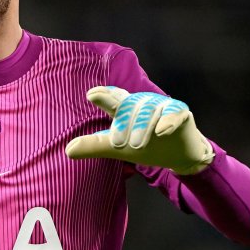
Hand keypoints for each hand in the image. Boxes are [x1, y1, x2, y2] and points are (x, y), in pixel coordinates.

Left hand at [65, 86, 213, 174]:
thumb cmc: (145, 146)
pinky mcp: (181, 113)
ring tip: (137, 145)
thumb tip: (68, 150)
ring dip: (142, 127)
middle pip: (129, 106)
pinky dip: (167, 121)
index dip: (104, 95)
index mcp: (126, 108)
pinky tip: (161, 131)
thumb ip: (94, 145)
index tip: (92, 95)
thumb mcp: (117, 148)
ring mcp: (162, 106)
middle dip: (123, 124)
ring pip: (149, 111)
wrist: (178, 155)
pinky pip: (174, 114)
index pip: (113, 99)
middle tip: (119, 143)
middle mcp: (143, 103)